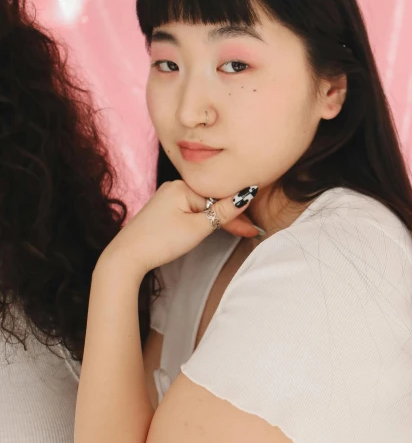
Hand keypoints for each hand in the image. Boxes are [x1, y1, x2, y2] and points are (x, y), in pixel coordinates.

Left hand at [100, 181, 258, 275]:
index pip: (219, 198)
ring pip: (202, 206)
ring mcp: (168, 197)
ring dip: (219, 219)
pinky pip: (191, 210)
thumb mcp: (197, 228)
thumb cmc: (160, 241)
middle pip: (212, 201)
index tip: (254, 229)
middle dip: (231, 217)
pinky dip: (204, 220)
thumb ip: (223, 212)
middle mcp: (175, 186)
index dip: (238, 216)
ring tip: (238, 230)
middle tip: (250, 233)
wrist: (127, 256)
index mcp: (183, 186)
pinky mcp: (164, 209)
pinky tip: (214, 225)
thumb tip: (246, 195)